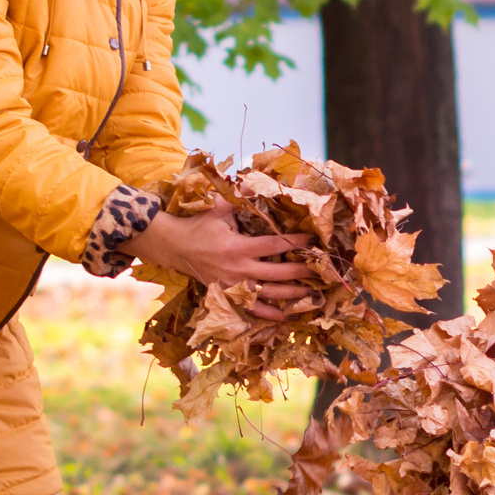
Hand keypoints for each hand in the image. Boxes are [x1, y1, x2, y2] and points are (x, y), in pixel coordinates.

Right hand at [126, 201, 311, 316]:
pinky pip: (252, 309)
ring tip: (312, 294)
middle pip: (278, 273)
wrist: (173, 246)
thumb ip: (240, 194)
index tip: (314, 241)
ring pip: (269, 294)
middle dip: (301, 272)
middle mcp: (238, 269)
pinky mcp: (228, 296)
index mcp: (238, 247)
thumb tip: (259, 178)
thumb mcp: (218, 206)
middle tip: (321, 270)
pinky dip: (269, 315)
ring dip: (292, 295)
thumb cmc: (198, 224)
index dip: (296, 244)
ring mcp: (234, 286)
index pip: (275, 246)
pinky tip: (286, 317)